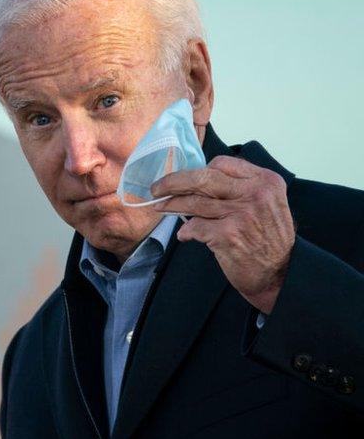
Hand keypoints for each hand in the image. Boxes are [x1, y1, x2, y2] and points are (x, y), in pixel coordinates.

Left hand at [151, 155, 294, 313]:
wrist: (280, 274)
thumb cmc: (267, 238)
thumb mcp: (265, 203)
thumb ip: (238, 188)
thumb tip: (196, 180)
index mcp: (265, 181)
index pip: (222, 163)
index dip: (198, 170)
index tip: (183, 177)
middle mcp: (255, 193)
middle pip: (202, 178)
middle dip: (173, 182)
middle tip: (157, 188)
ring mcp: (241, 213)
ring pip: (194, 202)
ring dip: (172, 205)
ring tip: (162, 207)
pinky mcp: (228, 234)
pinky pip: (195, 226)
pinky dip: (186, 231)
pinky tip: (185, 235)